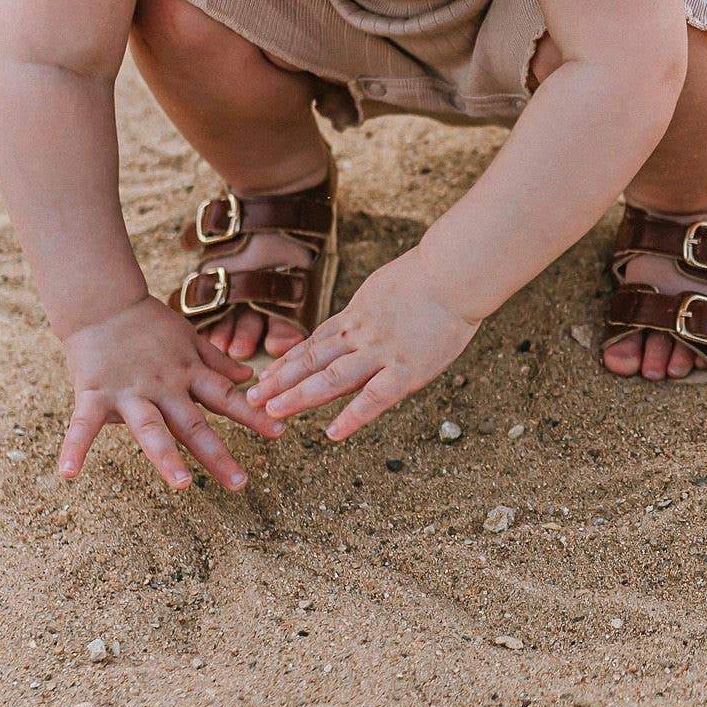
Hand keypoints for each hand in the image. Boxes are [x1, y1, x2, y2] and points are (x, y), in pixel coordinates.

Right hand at [56, 297, 284, 489]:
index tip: (280, 434)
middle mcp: (165, 386)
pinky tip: (69, 474)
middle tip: (240, 483)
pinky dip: (74, 448)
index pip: (227, 397)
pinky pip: (83, 425)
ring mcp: (130, 392)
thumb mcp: (190, 338)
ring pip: (151, 428)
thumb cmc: (148, 323)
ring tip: (181, 484)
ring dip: (166, 457)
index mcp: (188, 374)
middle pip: (194, 423)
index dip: (254, 415)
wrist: (103, 302)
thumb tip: (249, 375)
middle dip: (217, 454)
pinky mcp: (95, 393)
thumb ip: (217, 361)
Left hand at [247, 249, 481, 440]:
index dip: (287, 362)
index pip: (314, 343)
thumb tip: (360, 318)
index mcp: (357, 315)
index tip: (265, 377)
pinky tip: (333, 433)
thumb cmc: (433, 275)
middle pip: (312, 361)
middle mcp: (361, 335)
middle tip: (251, 399)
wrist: (455, 273)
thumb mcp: (388, 286)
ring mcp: (381, 353)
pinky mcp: (406, 370)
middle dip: (279, 381)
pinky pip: (374, 398)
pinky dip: (352, 417)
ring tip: (272, 412)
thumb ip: (372, 308)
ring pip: (331, 378)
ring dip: (299, 395)